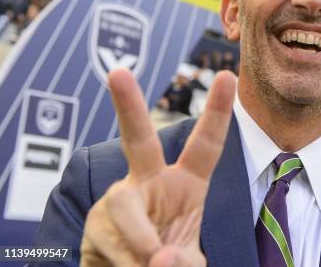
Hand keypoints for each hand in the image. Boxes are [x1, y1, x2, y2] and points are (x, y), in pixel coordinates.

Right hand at [80, 68, 235, 265]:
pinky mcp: (94, 225)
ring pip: (122, 203)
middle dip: (129, 105)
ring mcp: (117, 201)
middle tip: (117, 73)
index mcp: (185, 183)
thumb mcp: (187, 259)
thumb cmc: (166, 259)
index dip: (217, 112)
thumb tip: (160, 258)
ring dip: (140, 236)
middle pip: (138, 139)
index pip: (206, 145)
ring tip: (153, 262)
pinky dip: (126, 262)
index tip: (227, 75)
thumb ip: (183, 260)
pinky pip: (107, 238)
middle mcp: (149, 182)